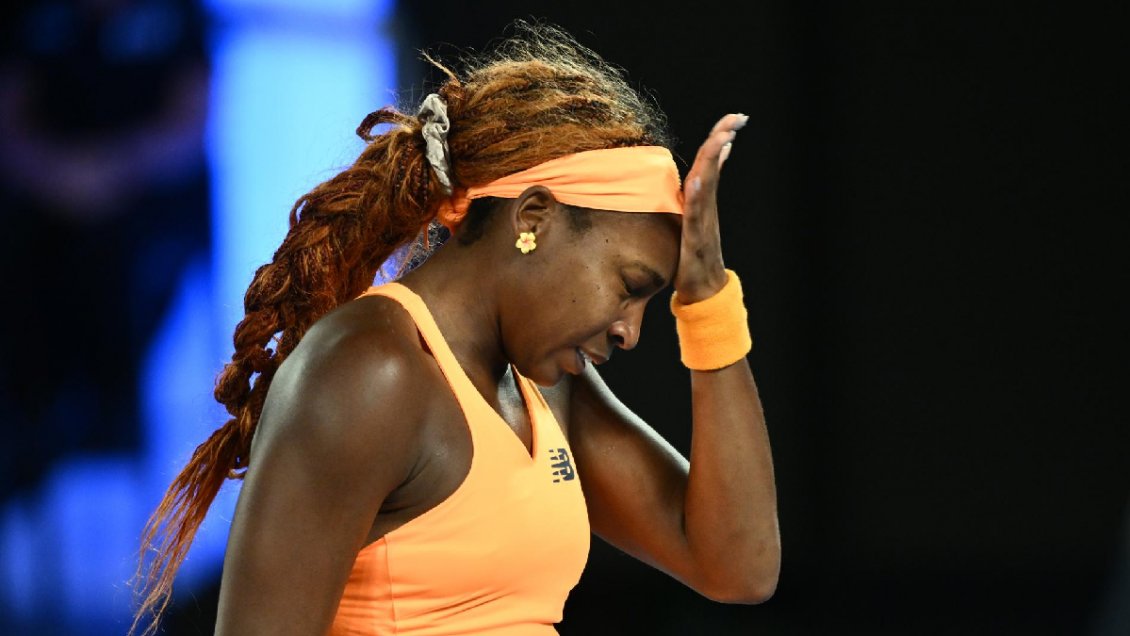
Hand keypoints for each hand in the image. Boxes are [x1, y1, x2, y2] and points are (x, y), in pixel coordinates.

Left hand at [673, 113, 747, 303]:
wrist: (704, 292)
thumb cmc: (695, 257)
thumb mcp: (694, 221)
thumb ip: (697, 198)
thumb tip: (702, 173)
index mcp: (703, 200)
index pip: (711, 161)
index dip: (720, 137)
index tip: (735, 116)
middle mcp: (706, 207)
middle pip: (713, 166)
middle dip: (723, 138)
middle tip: (738, 117)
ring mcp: (703, 222)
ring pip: (707, 184)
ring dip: (713, 160)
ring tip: (722, 137)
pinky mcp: (696, 239)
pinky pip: (695, 214)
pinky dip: (697, 196)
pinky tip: (698, 179)